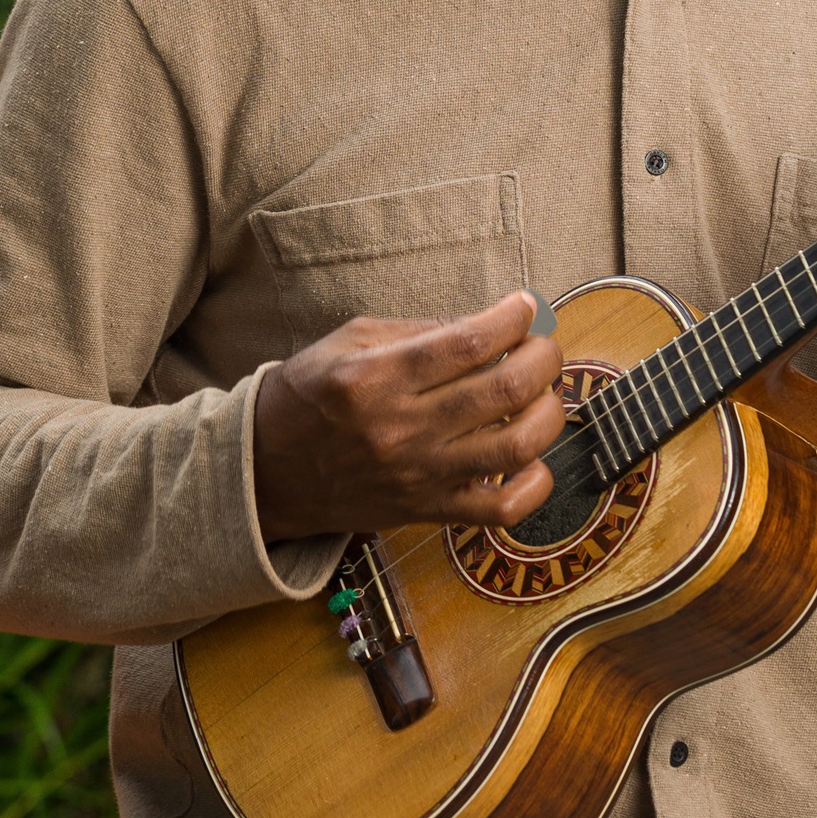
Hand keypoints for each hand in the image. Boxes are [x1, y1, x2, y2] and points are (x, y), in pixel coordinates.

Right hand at [252, 292, 565, 542]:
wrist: (268, 470)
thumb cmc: (309, 396)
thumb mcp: (350, 341)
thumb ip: (419, 331)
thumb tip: (488, 326)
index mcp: (377, 376)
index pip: (468, 342)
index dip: (512, 318)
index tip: (525, 307)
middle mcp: (401, 427)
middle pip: (503, 390)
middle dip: (543, 358)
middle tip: (543, 346)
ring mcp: (419, 474)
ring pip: (516, 447)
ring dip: (548, 412)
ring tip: (542, 394)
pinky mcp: (428, 511)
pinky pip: (501, 509)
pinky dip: (535, 484)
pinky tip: (533, 457)